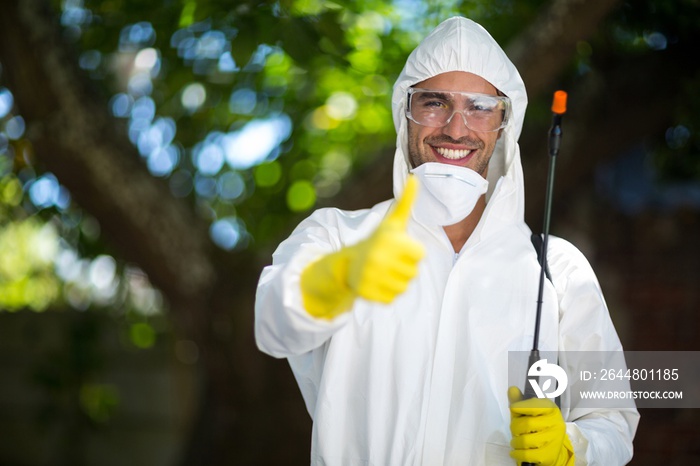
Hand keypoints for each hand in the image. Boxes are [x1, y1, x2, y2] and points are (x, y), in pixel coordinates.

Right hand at [300, 176, 424, 318]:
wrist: (347, 262)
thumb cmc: (377, 241)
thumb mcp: (392, 222)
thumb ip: (406, 201)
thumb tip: (415, 177)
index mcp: (389, 240)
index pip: (420, 255)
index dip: (411, 252)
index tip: (396, 248)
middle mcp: (379, 258)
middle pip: (413, 273)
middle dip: (403, 268)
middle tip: (387, 261)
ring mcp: (372, 277)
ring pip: (404, 287)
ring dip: (396, 281)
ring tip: (382, 271)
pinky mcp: (367, 294)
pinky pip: (392, 298)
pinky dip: (386, 293)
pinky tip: (376, 282)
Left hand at [508, 386, 574, 465]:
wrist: (551, 450)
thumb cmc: (537, 427)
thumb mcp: (528, 413)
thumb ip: (519, 401)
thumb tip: (512, 389)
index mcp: (551, 409)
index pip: (534, 405)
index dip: (520, 406)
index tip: (513, 409)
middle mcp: (556, 423)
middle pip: (526, 423)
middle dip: (514, 427)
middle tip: (514, 430)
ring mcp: (554, 440)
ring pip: (525, 440)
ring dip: (515, 442)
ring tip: (515, 441)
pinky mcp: (549, 455)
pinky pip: (527, 454)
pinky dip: (517, 453)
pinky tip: (515, 451)